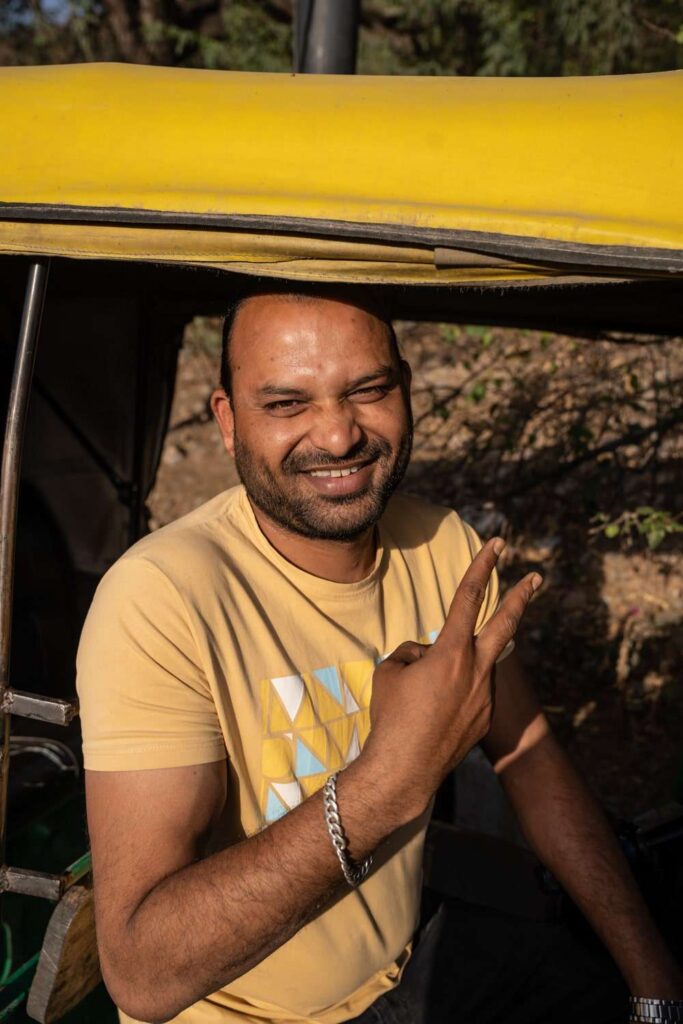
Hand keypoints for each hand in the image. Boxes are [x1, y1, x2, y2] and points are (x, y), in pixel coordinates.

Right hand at [361, 538, 541, 821]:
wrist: (403, 771)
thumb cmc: (391, 716)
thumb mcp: (391, 670)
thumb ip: (415, 651)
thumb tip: (429, 654)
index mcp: (452, 652)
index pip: (468, 597)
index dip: (482, 566)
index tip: (497, 544)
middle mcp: (477, 670)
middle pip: (506, 623)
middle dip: (522, 596)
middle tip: (537, 576)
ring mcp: (485, 696)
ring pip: (473, 666)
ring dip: (453, 669)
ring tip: (421, 697)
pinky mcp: (484, 719)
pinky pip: (469, 693)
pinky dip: (451, 695)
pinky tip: (431, 715)